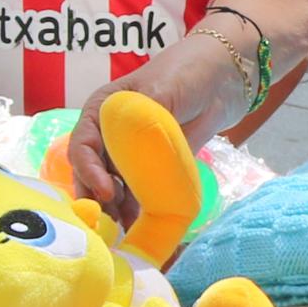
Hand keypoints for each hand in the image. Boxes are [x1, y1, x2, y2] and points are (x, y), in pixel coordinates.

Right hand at [70, 30, 236, 216]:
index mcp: (101, 111)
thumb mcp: (161, 91)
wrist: (225, 76)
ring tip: (124, 233)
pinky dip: (137, 210)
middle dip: (97, 199)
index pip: (82, 145)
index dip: (89, 171)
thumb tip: (131, 157)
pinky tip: (140, 227)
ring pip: (113, 186)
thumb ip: (143, 121)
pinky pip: (138, 192)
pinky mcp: (152, 167)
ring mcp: (131, 153)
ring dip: (115, 210)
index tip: (107, 192)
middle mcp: (110, 134)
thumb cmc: (187, 73)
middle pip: (92, 172)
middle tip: (108, 225)